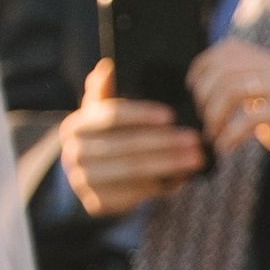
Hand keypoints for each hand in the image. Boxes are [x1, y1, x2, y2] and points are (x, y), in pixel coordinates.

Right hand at [58, 59, 204, 217]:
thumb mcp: (100, 113)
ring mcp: (82, 181)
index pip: (110, 116)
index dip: (141, 115)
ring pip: (134, 171)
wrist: (89, 177)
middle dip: (165, 142)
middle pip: (126, 146)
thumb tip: (108, 66)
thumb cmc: (104, 137)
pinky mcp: (97, 203)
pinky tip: (182, 178)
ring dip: (170, 164)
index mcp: (75, 126)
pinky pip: (135, 193)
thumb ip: (105, 90)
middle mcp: (73, 154)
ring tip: (196, 158)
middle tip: (195, 140)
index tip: (171, 116)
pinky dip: (162, 186)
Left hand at [193, 36, 269, 180]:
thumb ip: (246, 87)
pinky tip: (226, 147)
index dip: (203, 65)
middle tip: (204, 119)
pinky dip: (230, 134)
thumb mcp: (268, 98)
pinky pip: (249, 117)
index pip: (228, 49)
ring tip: (213, 134)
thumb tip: (206, 88)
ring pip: (232, 89)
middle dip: (205, 95)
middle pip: (224, 69)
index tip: (193, 88)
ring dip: (214, 115)